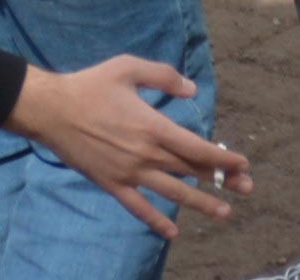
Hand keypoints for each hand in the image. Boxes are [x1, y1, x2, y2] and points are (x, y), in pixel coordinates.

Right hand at [5, 58, 245, 234]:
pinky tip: (173, 232)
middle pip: (190, 170)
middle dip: (221, 179)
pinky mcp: (113, 184)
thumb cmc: (91, 85)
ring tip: (224, 213)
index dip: (222, 157)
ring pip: (172, 192)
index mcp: (152, 126)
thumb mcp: (128, 68)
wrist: (52, 110)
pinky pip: (138, 207)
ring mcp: (129, 173)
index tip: (242, 163)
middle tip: (246, 188)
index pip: (196, 147)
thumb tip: (192, 90)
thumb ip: (163, 76)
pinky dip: (156, 221)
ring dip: (200, 203)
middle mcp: (145, 154)